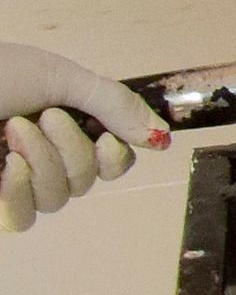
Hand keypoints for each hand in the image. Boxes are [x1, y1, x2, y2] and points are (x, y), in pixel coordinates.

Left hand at [0, 44, 166, 233]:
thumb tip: (160, 136)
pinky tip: (7, 166)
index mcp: (65, 123)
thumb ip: (114, 104)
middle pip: (87, 180)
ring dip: (43, 162)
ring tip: (12, 130)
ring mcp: (14, 181)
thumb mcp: (59, 77)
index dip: (117, 157)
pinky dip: (21, 191)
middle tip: (44, 118)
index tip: (108, 140)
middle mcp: (44, 154)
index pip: (111, 161)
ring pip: (58, 198)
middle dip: (72, 150)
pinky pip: (23, 218)